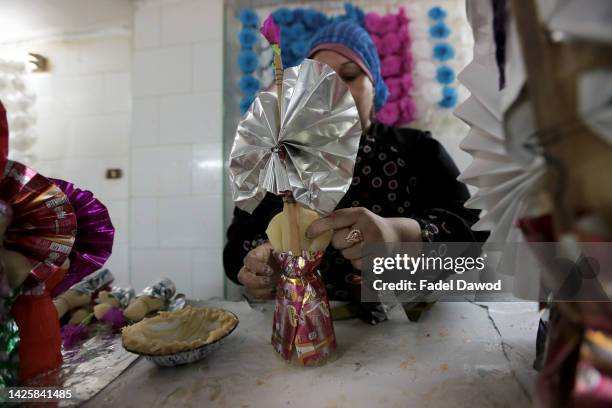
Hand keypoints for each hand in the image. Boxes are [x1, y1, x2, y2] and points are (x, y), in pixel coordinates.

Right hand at [237, 242, 280, 299]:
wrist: (275, 260)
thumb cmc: (274, 253)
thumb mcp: (276, 249)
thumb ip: (279, 252)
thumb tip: (284, 256)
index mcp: (252, 257)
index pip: (249, 262)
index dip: (258, 267)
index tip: (270, 271)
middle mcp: (248, 270)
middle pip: (243, 278)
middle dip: (256, 282)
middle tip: (270, 281)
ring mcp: (251, 281)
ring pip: (250, 289)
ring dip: (263, 292)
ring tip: (276, 289)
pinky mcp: (257, 290)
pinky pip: (258, 297)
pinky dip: (268, 297)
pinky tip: (277, 294)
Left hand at [306, 207, 421, 270]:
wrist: (396, 235)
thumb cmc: (369, 226)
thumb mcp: (356, 217)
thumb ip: (338, 221)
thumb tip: (311, 230)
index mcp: (360, 213)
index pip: (336, 219)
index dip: (320, 226)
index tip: (308, 233)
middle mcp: (369, 226)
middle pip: (338, 241)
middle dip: (340, 243)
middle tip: (351, 238)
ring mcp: (376, 243)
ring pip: (347, 255)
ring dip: (349, 253)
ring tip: (360, 246)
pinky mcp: (379, 258)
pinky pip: (356, 264)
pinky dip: (358, 262)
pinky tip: (366, 254)